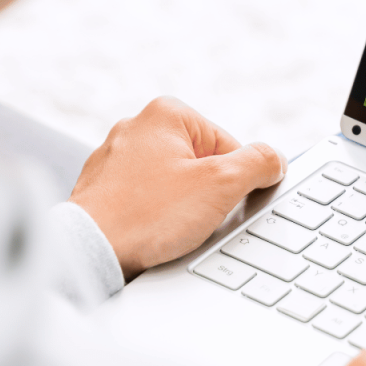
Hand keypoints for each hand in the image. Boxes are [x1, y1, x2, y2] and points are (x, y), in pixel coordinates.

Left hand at [70, 96, 284, 278]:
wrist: (90, 251)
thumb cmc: (147, 216)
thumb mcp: (221, 185)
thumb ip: (259, 163)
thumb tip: (275, 160)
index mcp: (167, 113)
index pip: (230, 148)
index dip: (235, 183)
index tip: (219, 204)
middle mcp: (137, 126)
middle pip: (203, 164)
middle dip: (206, 195)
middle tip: (191, 217)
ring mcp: (116, 156)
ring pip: (175, 184)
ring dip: (181, 208)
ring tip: (166, 226)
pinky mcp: (104, 186)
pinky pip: (148, 199)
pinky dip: (155, 216)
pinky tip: (149, 231)